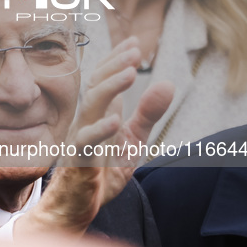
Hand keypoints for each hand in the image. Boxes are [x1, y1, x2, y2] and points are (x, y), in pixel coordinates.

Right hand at [15, 37, 173, 237]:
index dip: (118, 59)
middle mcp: (89, 119)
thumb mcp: (134, 140)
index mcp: (101, 113)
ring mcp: (82, 137)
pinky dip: (100, 130)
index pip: (105, 78)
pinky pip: (86, 142)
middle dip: (115, 65)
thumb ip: (148, 113)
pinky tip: (116, 121)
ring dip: (110, 87)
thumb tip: (167, 82)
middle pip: (97, 84)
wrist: (80, 204)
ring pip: (91, 105)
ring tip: (130, 72)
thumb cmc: (104, 170)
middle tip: (134, 50)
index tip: (135, 41)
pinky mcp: (79, 159)